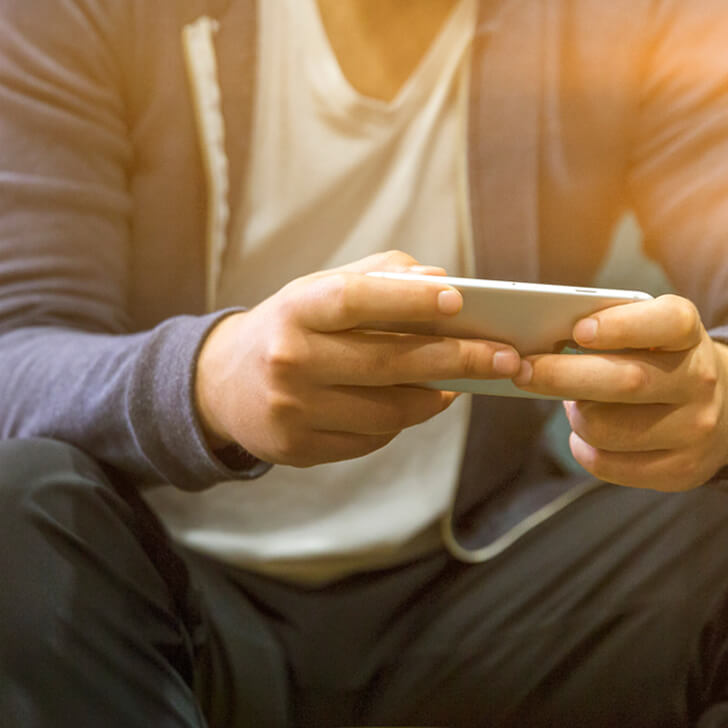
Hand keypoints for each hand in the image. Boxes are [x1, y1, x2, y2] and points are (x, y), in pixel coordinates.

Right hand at [195, 252, 522, 466]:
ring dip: (434, 398)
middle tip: (504, 357)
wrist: (222, 386)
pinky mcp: (298, 449)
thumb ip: (379, 278)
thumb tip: (441, 281)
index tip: (460, 300)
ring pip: (388, 411)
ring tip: (458, 384)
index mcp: (295, 310)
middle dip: (455, 359)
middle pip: (387, 363)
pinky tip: (413, 405)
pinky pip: (371, 439)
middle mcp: (289, 360)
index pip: (357, 301)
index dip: (410, 301)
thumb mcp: (318, 290)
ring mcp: (292, 410)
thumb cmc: (289, 328)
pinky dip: (400, 422)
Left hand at [513, 294, 727, 490]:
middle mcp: (701, 380)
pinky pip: (611, 465)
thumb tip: (544, 345)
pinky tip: (585, 437)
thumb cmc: (663, 363)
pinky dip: (584, 449)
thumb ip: (611, 330)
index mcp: (690, 335)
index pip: (667, 323)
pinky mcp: (682, 470)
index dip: (620, 326)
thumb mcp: (654, 335)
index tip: (578, 331)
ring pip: (608, 428)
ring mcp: (696, 429)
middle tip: (524, 370)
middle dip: (563, 376)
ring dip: (575, 416)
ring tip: (573, 405)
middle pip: (625, 381)